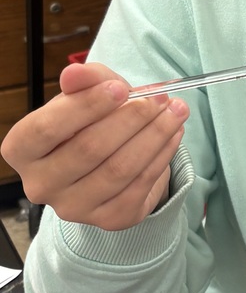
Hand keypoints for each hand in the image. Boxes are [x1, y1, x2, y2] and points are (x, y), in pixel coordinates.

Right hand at [0, 62, 188, 229]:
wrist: (110, 157)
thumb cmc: (91, 120)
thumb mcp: (88, 92)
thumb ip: (84, 80)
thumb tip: (75, 73)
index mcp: (22, 149)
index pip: (48, 128)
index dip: (86, 106)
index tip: (120, 88)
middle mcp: (40, 184)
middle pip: (89, 149)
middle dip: (131, 119)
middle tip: (159, 98)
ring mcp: (73, 207)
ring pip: (119, 169)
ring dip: (154, 136)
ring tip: (176, 111)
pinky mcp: (108, 219)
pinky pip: (139, 186)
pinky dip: (162, 156)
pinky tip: (175, 134)